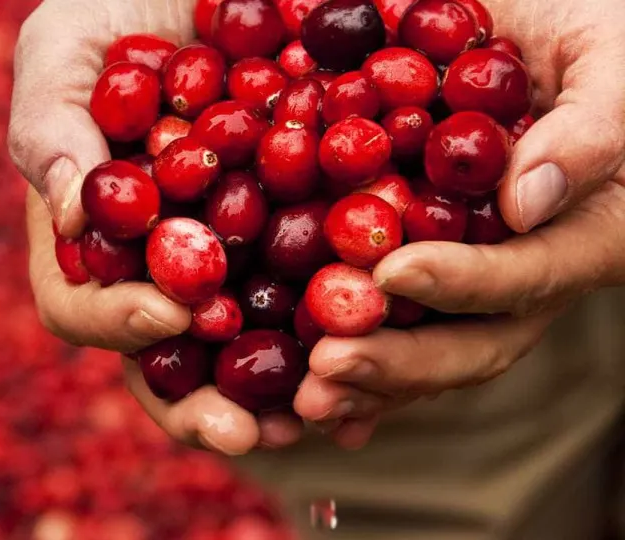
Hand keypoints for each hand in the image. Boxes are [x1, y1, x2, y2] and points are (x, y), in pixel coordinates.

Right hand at [14, 0, 316, 455]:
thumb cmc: (117, 12)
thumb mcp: (68, 47)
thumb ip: (51, 121)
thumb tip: (68, 203)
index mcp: (95, 241)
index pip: (83, 306)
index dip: (118, 321)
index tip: (169, 310)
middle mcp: (161, 268)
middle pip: (169, 360)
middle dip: (203, 404)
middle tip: (247, 430)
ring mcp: (233, 262)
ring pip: (249, 351)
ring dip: (283, 394)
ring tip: (324, 412)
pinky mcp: (306, 238)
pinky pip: (323, 300)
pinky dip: (346, 336)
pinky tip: (383, 359)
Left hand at [295, 0, 624, 447]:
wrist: (524, 30)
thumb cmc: (591, 34)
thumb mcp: (607, 61)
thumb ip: (588, 128)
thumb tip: (529, 199)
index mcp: (577, 236)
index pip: (522, 276)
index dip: (461, 281)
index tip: (392, 271)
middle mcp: (518, 275)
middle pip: (465, 343)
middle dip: (397, 363)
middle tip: (328, 369)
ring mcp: (464, 278)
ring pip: (416, 347)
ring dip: (359, 377)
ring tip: (300, 397)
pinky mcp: (414, 263)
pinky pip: (378, 320)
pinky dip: (338, 349)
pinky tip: (292, 384)